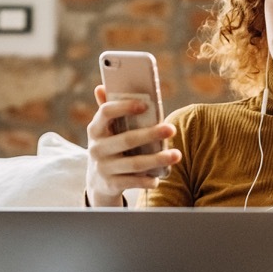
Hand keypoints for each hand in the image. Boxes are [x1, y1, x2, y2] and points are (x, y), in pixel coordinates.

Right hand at [85, 85, 180, 206]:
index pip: (106, 112)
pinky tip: (159, 179)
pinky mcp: (111, 184)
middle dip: (150, 134)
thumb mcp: (105, 130)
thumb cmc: (109, 147)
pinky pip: (132, 182)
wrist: (98, 181)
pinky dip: (146, 181)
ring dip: (157, 159)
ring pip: (134, 163)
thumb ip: (108, 110)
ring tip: (177, 155)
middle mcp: (96, 148)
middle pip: (126, 139)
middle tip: (171, 129)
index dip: (125, 107)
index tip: (145, 104)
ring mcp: (103, 167)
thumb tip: (102, 87)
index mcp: (95, 129)